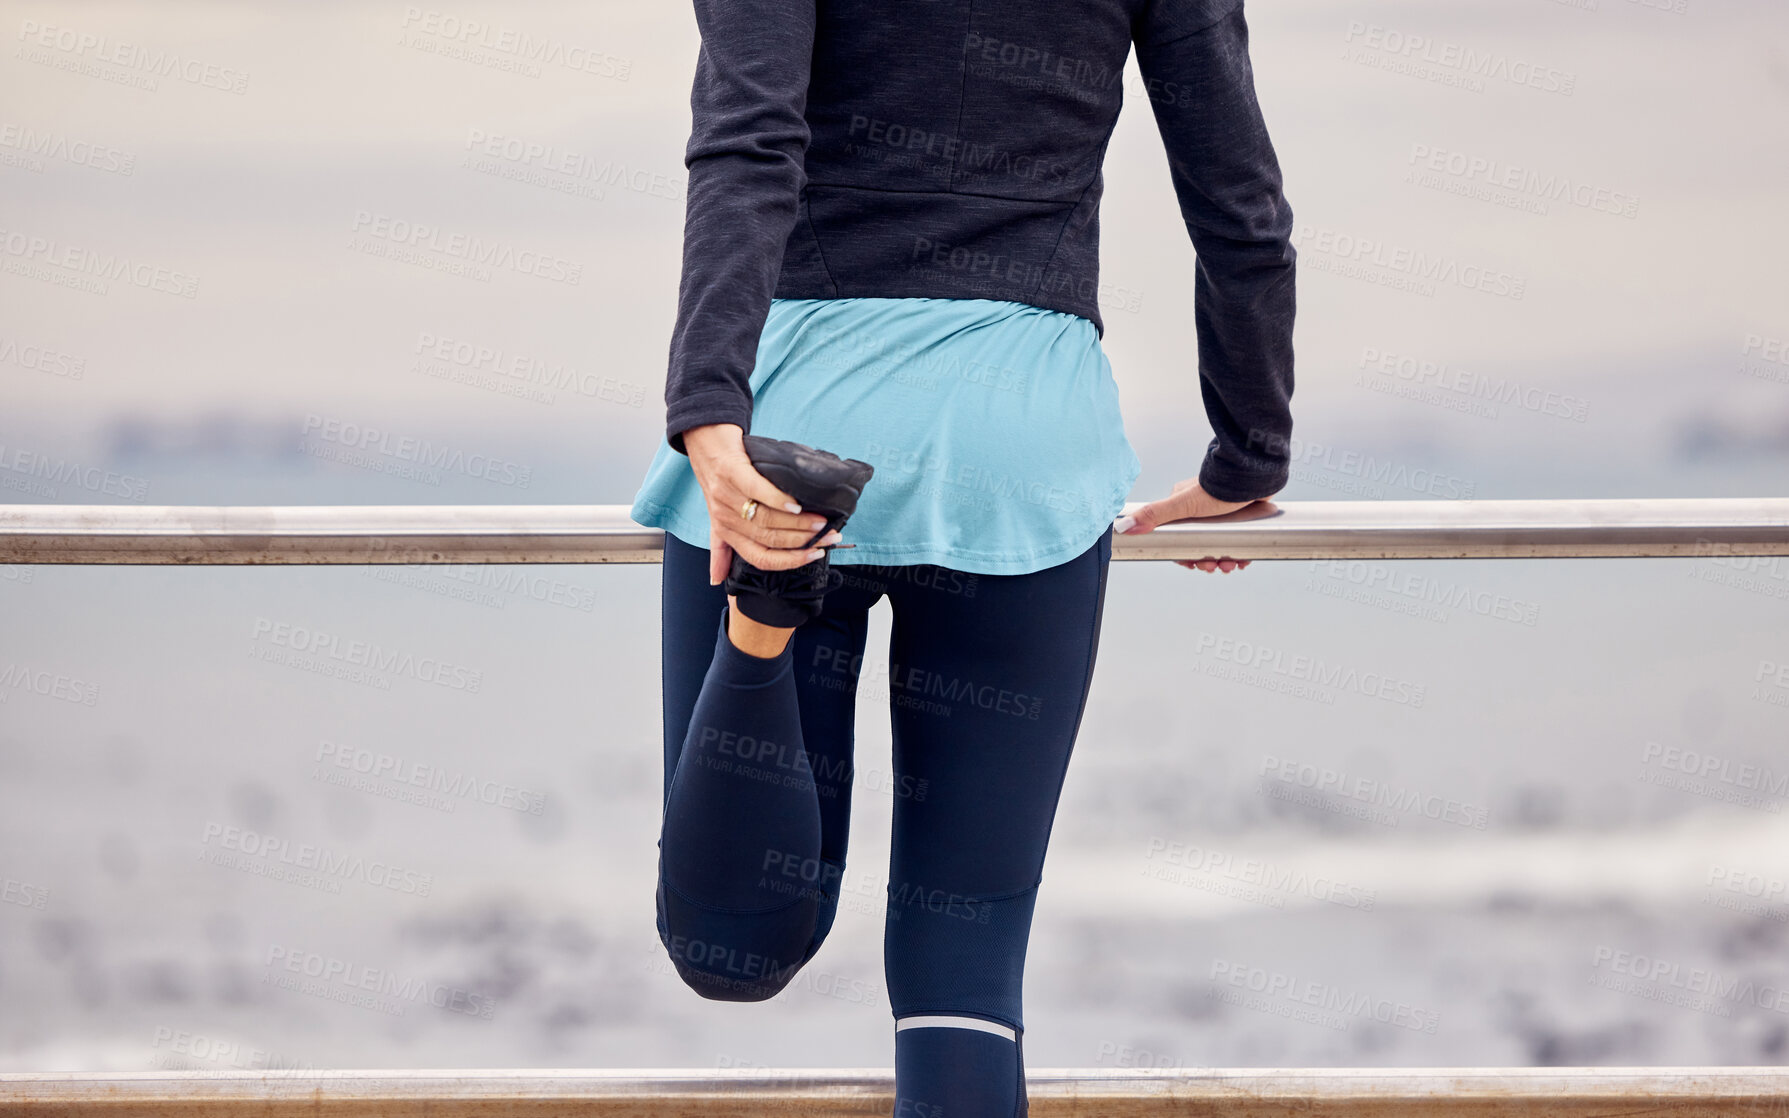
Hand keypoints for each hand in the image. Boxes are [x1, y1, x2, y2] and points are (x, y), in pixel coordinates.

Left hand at [682, 423, 841, 584]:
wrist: (704, 442)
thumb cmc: (718, 480)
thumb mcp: (715, 519)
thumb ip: (721, 549)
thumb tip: (716, 580)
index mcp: (727, 533)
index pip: (761, 558)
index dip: (791, 561)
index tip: (816, 554)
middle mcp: (725, 518)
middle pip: (769, 539)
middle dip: (804, 540)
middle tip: (829, 534)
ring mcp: (727, 495)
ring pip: (766, 518)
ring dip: (798, 522)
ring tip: (820, 520)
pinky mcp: (731, 472)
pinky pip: (757, 490)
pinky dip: (779, 499)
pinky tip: (797, 502)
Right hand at [1114, 478, 1270, 572]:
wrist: (1254, 477)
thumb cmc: (1218, 488)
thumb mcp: (1182, 506)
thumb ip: (1154, 515)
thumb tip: (1123, 526)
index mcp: (1181, 504)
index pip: (1176, 536)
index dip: (1184, 555)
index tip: (1194, 565)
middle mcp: (1199, 507)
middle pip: (1197, 542)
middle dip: (1206, 559)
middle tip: (1214, 567)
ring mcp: (1220, 511)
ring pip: (1217, 542)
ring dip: (1222, 558)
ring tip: (1230, 564)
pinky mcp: (1239, 513)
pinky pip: (1235, 538)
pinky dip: (1237, 550)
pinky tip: (1241, 558)